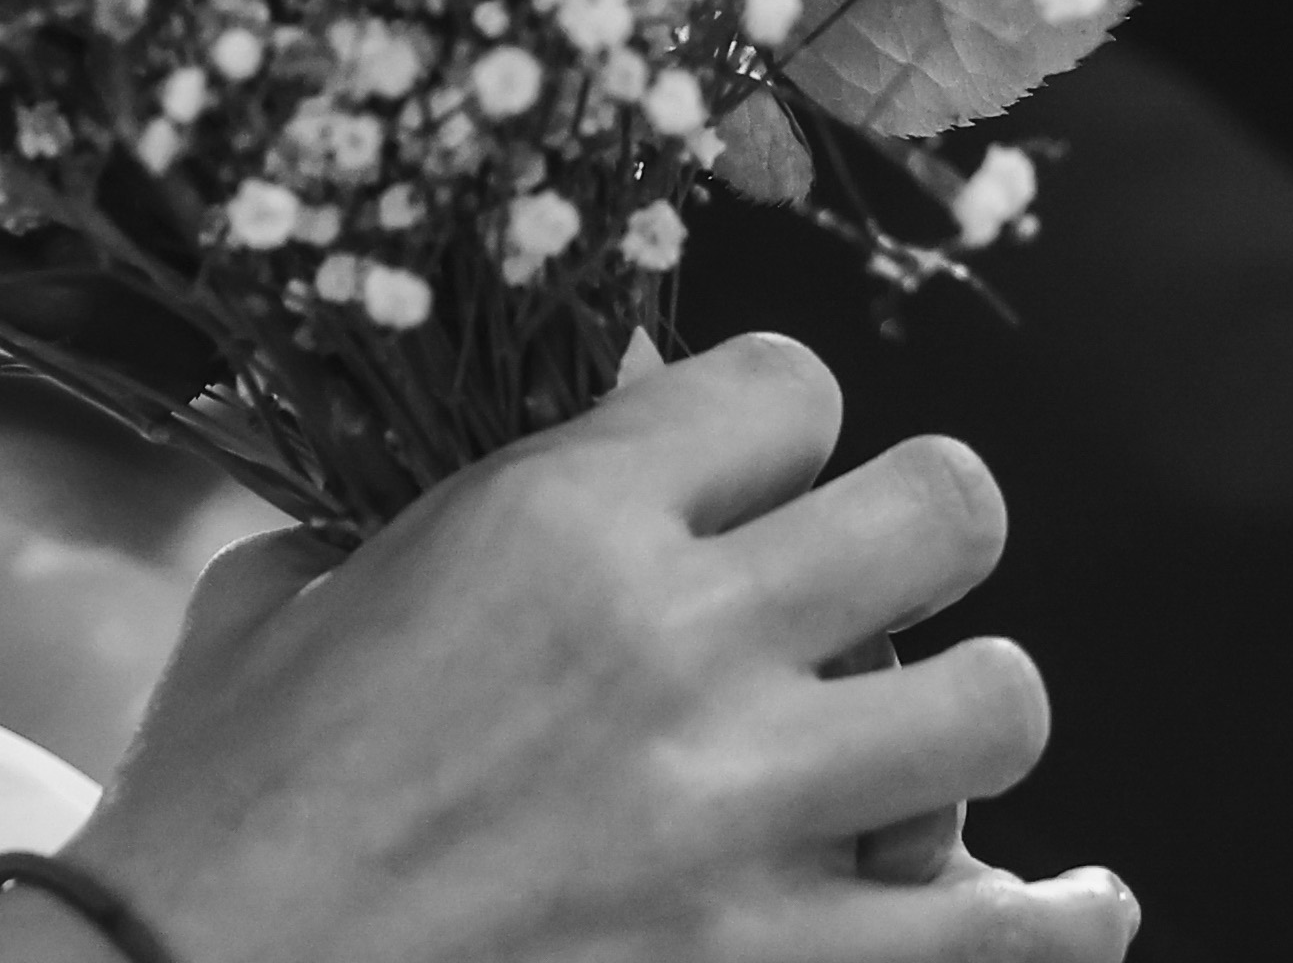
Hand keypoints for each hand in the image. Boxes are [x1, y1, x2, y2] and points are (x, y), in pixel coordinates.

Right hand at [43, 333, 1133, 962]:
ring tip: (907, 739)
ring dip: (959, 716)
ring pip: (1000, 706)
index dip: (772, 422)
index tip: (741, 469)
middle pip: (942, 510)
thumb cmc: (221, 791)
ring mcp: (744, 819)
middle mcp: (676, 641)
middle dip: (916, 529)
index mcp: (551, 519)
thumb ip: (430, 513)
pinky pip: (1006, 932)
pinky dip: (1060, 915)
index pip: (788, 384)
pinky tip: (1071, 897)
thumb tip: (548, 478)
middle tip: (866, 576)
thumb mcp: (293, 585)